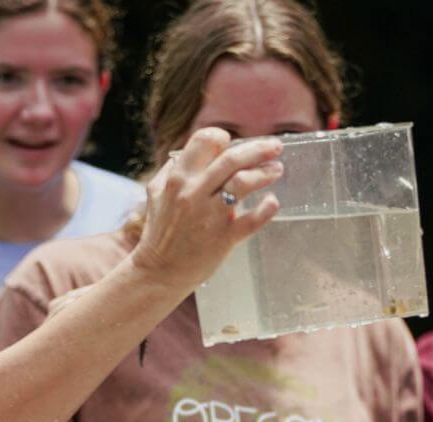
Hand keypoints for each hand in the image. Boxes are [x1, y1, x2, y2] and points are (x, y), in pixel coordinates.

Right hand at [132, 127, 282, 290]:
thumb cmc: (159, 234)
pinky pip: (252, 219)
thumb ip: (170, 171)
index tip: (235, 143)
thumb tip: (185, 153)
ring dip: (265, 173)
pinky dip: (267, 209)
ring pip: (243, 183)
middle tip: (275, 146)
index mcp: (177, 179)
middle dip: (259, 149)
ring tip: (276, 170)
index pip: (205, 141)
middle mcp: (193, 193)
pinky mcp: (224, 238)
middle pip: (231, 159)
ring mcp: (210, 216)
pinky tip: (272, 202)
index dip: (224, 139)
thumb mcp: (155, 195)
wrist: (159, 273)